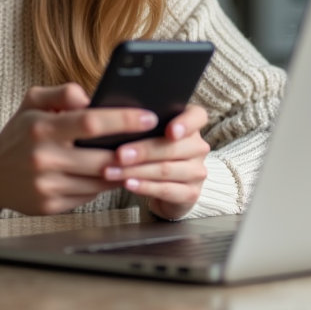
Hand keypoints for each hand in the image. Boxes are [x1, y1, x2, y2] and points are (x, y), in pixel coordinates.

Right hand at [0, 84, 160, 214]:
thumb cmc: (20, 133)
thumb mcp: (33, 101)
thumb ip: (63, 93)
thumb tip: (93, 97)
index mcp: (42, 128)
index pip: (92, 122)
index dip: (124, 120)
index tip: (149, 117)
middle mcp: (44, 158)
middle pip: (102, 158)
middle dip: (132, 151)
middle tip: (154, 142)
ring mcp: (47, 185)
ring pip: (100, 181)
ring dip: (122, 170)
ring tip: (139, 157)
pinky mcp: (50, 206)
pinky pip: (89, 196)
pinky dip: (104, 184)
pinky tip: (113, 173)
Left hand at [101, 104, 210, 220]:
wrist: (163, 186)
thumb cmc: (151, 150)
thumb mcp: (148, 132)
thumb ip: (140, 122)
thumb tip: (113, 115)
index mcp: (192, 124)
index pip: (197, 117)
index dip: (184, 123)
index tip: (170, 131)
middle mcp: (198, 146)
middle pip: (173, 147)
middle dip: (143, 151)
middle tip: (119, 155)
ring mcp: (197, 171)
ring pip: (166, 169)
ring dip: (136, 171)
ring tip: (112, 171)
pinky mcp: (191, 193)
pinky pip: (167, 190)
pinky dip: (145, 187)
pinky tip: (128, 184)